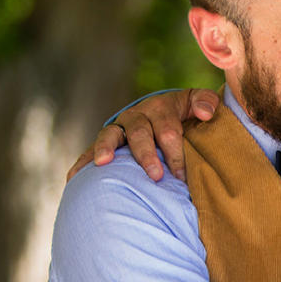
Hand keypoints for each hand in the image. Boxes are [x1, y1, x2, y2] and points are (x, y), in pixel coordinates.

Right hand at [69, 88, 219, 182]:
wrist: (162, 113)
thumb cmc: (184, 115)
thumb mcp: (196, 103)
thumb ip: (206, 103)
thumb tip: (206, 113)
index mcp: (159, 108)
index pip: (168, 130)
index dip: (175, 153)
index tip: (181, 175)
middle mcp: (136, 116)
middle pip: (140, 133)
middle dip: (147, 155)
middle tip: (156, 176)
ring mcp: (118, 128)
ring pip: (110, 135)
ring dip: (106, 148)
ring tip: (103, 163)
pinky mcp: (106, 143)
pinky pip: (90, 150)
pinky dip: (82, 163)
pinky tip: (73, 178)